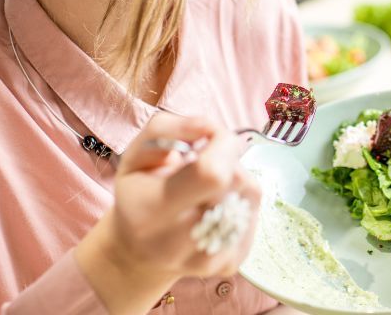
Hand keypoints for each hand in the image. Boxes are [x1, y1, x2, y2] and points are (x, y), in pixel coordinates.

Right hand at [75, 112, 261, 313]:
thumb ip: (167, 129)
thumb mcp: (135, 154)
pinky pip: (254, 212)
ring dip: (236, 178)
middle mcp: (178, 242)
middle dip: (228, 159)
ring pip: (250, 194)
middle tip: (205, 162)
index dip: (222, 144)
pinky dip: (241, 199)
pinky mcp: (230, 264)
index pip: (211, 173)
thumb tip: (210, 126)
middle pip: (236, 181)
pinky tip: (217, 204)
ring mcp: (208, 259)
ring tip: (208, 186)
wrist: (138, 253)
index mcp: (151, 211)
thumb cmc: (138, 195)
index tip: (210, 137)